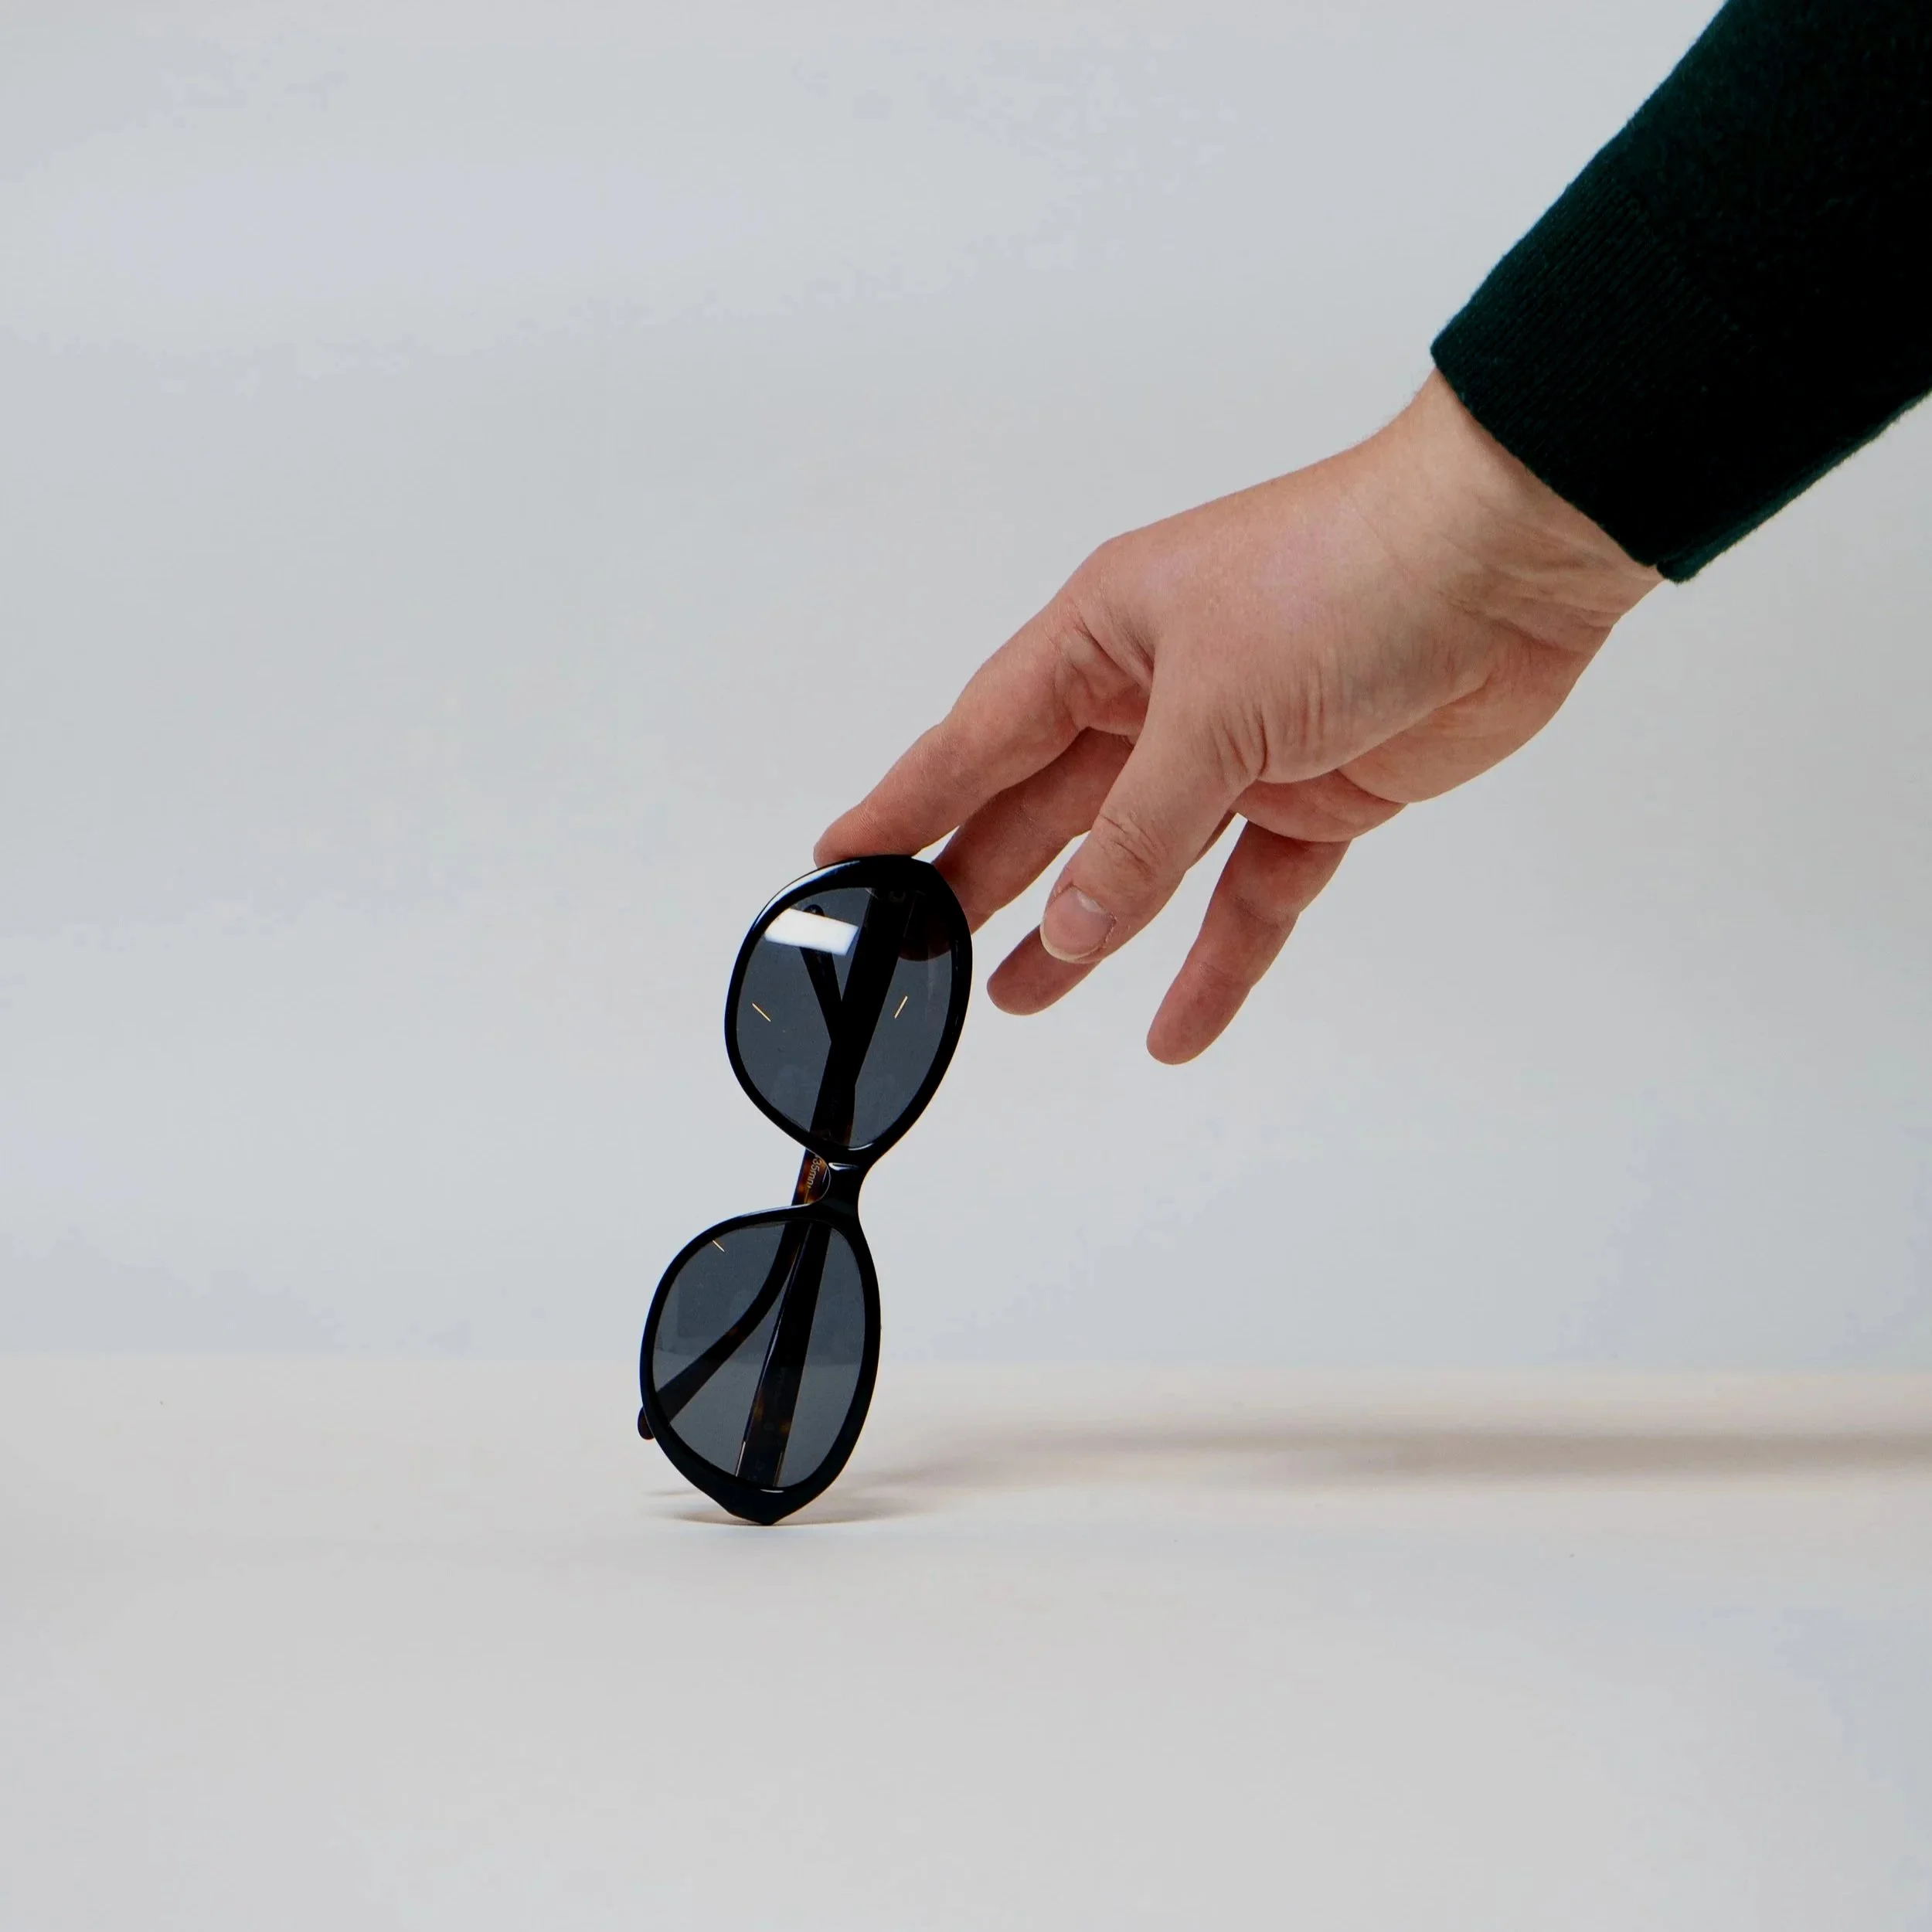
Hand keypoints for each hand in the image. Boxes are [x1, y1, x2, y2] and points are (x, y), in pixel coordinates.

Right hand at [817, 374, 1659, 1061]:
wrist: (1511, 557)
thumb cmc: (1348, 575)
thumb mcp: (1214, 710)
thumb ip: (1137, 833)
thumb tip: (1072, 924)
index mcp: (1103, 638)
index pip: (978, 737)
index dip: (908, 802)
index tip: (841, 854)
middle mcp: (1158, 692)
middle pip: (1049, 809)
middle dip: (985, 882)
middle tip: (919, 952)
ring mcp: (1238, 748)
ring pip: (1139, 862)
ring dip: (1086, 933)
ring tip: (1021, 997)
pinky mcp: (1318, 796)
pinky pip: (1249, 895)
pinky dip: (1217, 959)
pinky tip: (1177, 1026)